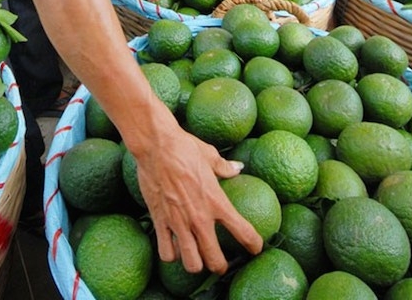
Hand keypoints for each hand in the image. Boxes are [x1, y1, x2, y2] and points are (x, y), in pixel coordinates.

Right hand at [134, 123, 261, 272]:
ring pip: (191, 263)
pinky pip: (166, 252)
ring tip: (195, 258)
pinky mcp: (159, 221)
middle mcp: (200, 217)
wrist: (156, 145)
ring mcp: (178, 222)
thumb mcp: (210, 155)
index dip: (253, 245)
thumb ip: (225, 167)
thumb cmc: (184, 147)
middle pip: (215, 260)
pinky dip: (171, 254)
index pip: (243, 232)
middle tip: (219, 263)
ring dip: (195, 264)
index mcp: (217, 201)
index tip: (255, 248)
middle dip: (219, 266)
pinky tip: (173, 247)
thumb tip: (237, 168)